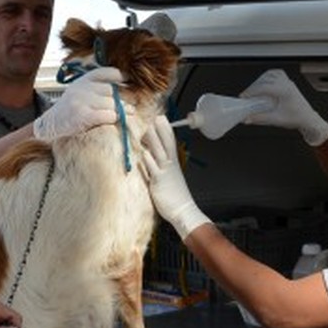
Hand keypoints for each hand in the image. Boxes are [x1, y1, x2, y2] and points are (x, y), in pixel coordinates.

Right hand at [33, 67, 129, 140]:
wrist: (51, 125)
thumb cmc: (70, 111)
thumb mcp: (80, 93)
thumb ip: (97, 89)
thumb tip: (126, 90)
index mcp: (83, 80)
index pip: (106, 72)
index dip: (119, 76)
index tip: (127, 81)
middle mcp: (82, 87)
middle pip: (112, 91)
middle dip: (123, 100)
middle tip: (131, 107)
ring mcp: (81, 100)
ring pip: (112, 104)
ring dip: (121, 112)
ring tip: (127, 115)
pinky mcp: (82, 114)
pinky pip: (107, 115)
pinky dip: (114, 119)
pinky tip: (115, 121)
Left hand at [141, 115, 210, 239]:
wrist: (183, 210)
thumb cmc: (176, 195)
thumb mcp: (172, 176)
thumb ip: (163, 165)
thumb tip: (154, 155)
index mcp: (174, 162)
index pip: (171, 141)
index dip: (166, 129)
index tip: (161, 118)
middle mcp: (171, 164)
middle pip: (167, 143)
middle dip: (162, 129)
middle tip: (157, 118)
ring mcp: (165, 172)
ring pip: (159, 152)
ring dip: (154, 140)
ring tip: (148, 129)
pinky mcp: (159, 182)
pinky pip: (153, 168)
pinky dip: (149, 160)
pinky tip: (144, 153)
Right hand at [240, 69, 327, 145]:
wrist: (308, 119)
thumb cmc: (297, 118)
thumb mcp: (276, 119)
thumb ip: (260, 118)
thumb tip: (248, 118)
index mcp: (284, 91)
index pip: (263, 88)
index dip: (251, 92)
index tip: (244, 96)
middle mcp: (287, 84)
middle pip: (265, 80)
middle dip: (254, 87)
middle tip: (248, 95)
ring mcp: (289, 83)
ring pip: (271, 74)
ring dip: (261, 80)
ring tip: (255, 89)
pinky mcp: (290, 83)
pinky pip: (278, 74)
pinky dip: (269, 76)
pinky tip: (265, 82)